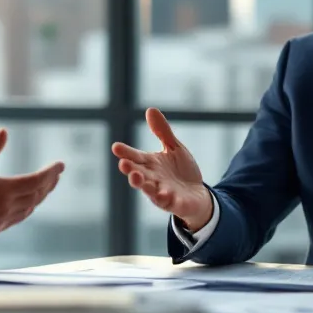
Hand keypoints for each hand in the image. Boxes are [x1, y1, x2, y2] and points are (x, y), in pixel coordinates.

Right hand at [0, 128, 62, 243]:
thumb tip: (3, 133)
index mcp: (2, 190)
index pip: (36, 181)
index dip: (51, 172)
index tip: (60, 165)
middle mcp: (6, 208)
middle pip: (37, 195)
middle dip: (49, 183)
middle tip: (56, 174)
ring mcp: (1, 221)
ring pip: (30, 208)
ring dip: (40, 196)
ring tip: (45, 187)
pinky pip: (18, 218)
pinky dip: (28, 208)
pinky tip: (27, 204)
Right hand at [111, 108, 212, 230]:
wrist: (197, 195)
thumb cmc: (182, 171)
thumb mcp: (174, 148)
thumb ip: (162, 132)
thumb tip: (150, 109)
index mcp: (150, 164)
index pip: (135, 157)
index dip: (126, 152)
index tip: (115, 147)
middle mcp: (152, 178)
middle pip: (137, 174)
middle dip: (130, 169)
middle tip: (123, 163)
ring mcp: (161, 192)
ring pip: (149, 190)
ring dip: (142, 184)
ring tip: (136, 177)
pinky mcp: (174, 203)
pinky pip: (169, 202)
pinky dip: (167, 198)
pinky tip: (166, 194)